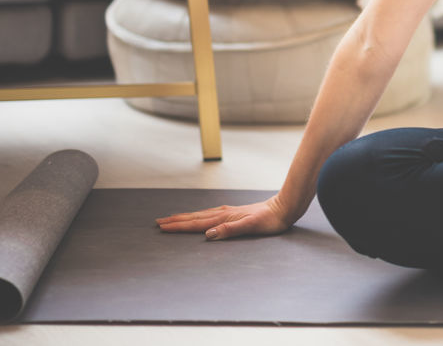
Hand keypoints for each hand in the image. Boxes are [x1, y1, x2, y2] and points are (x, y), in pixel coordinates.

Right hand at [156, 193, 296, 240]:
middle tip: (159, 222)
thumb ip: (230, 230)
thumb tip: (208, 234)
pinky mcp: (234, 213)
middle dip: (176, 221)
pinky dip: (199, 216)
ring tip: (172, 218)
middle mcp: (223, 213)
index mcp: (224, 218)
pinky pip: (210, 214)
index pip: (196, 224)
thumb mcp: (251, 227)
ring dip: (185, 217)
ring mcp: (228, 212)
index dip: (178, 226)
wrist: (283, 208)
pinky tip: (200, 217)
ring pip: (201, 215)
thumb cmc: (269, 220)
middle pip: (194, 218)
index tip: (162, 227)